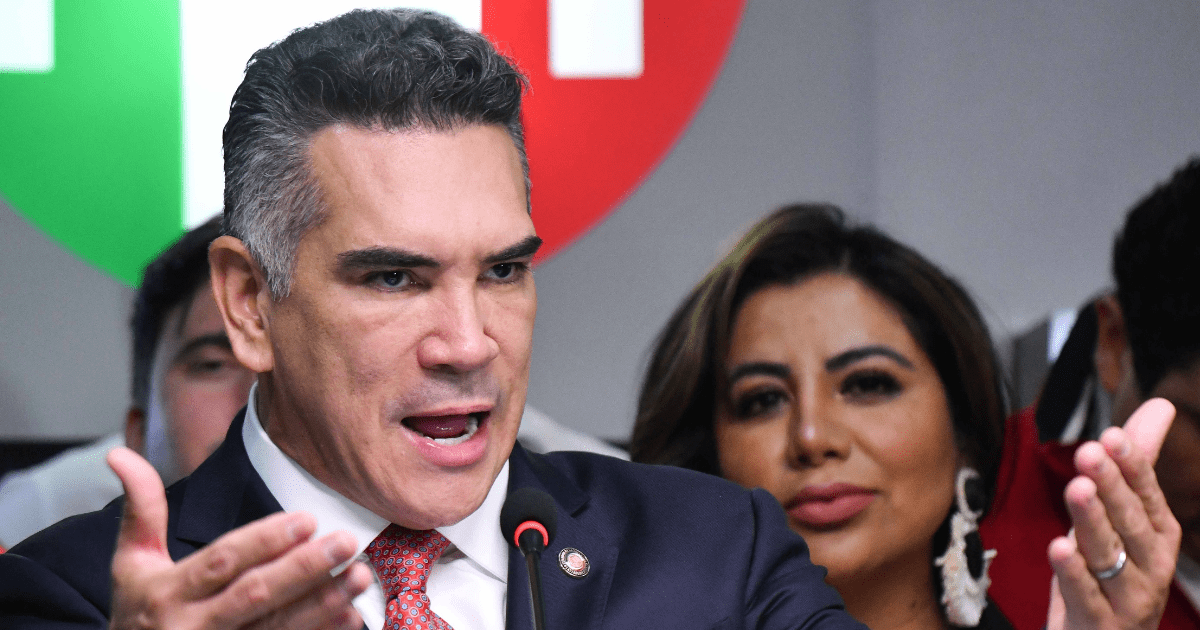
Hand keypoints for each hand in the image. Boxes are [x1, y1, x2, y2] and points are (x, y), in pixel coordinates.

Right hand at [106, 447, 373, 629]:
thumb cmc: (137, 613)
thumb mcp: (130, 564)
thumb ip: (140, 511)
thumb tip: (120, 454)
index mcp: (166, 594)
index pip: (221, 561)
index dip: (263, 541)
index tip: (305, 519)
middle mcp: (193, 626)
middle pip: (255, 594)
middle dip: (304, 567)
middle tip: (345, 541)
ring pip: (277, 626)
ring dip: (323, 601)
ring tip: (360, 574)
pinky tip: (350, 615)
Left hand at [1046, 398, 1181, 629]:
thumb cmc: (1112, 573)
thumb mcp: (1123, 516)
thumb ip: (1137, 465)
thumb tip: (1160, 407)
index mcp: (1158, 535)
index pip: (1148, 495)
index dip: (1132, 467)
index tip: (1111, 436)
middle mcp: (1150, 566)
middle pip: (1130, 523)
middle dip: (1112, 487)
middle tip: (1090, 453)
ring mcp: (1128, 597)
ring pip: (1109, 555)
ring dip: (1092, 521)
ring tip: (1076, 490)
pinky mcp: (1100, 623)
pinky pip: (1086, 595)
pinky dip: (1072, 571)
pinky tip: (1058, 547)